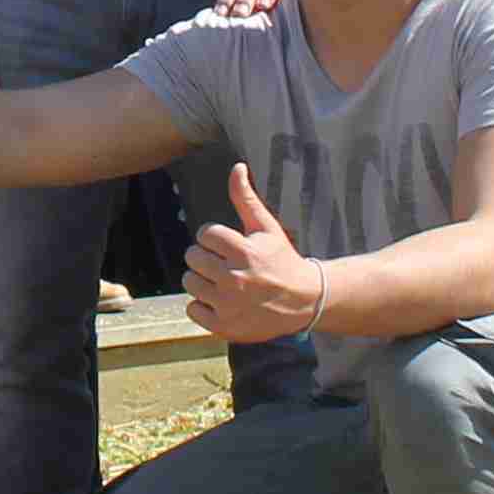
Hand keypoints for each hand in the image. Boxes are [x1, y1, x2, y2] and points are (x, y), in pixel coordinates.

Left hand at [182, 165, 322, 342]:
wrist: (304, 302)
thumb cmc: (282, 260)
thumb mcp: (267, 228)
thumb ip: (246, 198)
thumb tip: (236, 167)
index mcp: (244, 251)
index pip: (204, 234)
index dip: (214, 238)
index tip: (228, 245)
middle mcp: (235, 278)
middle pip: (192, 257)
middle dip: (205, 257)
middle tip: (224, 264)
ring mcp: (228, 304)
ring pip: (189, 282)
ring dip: (201, 280)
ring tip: (222, 281)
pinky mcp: (224, 326)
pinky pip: (192, 309)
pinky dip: (202, 306)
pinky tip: (221, 301)